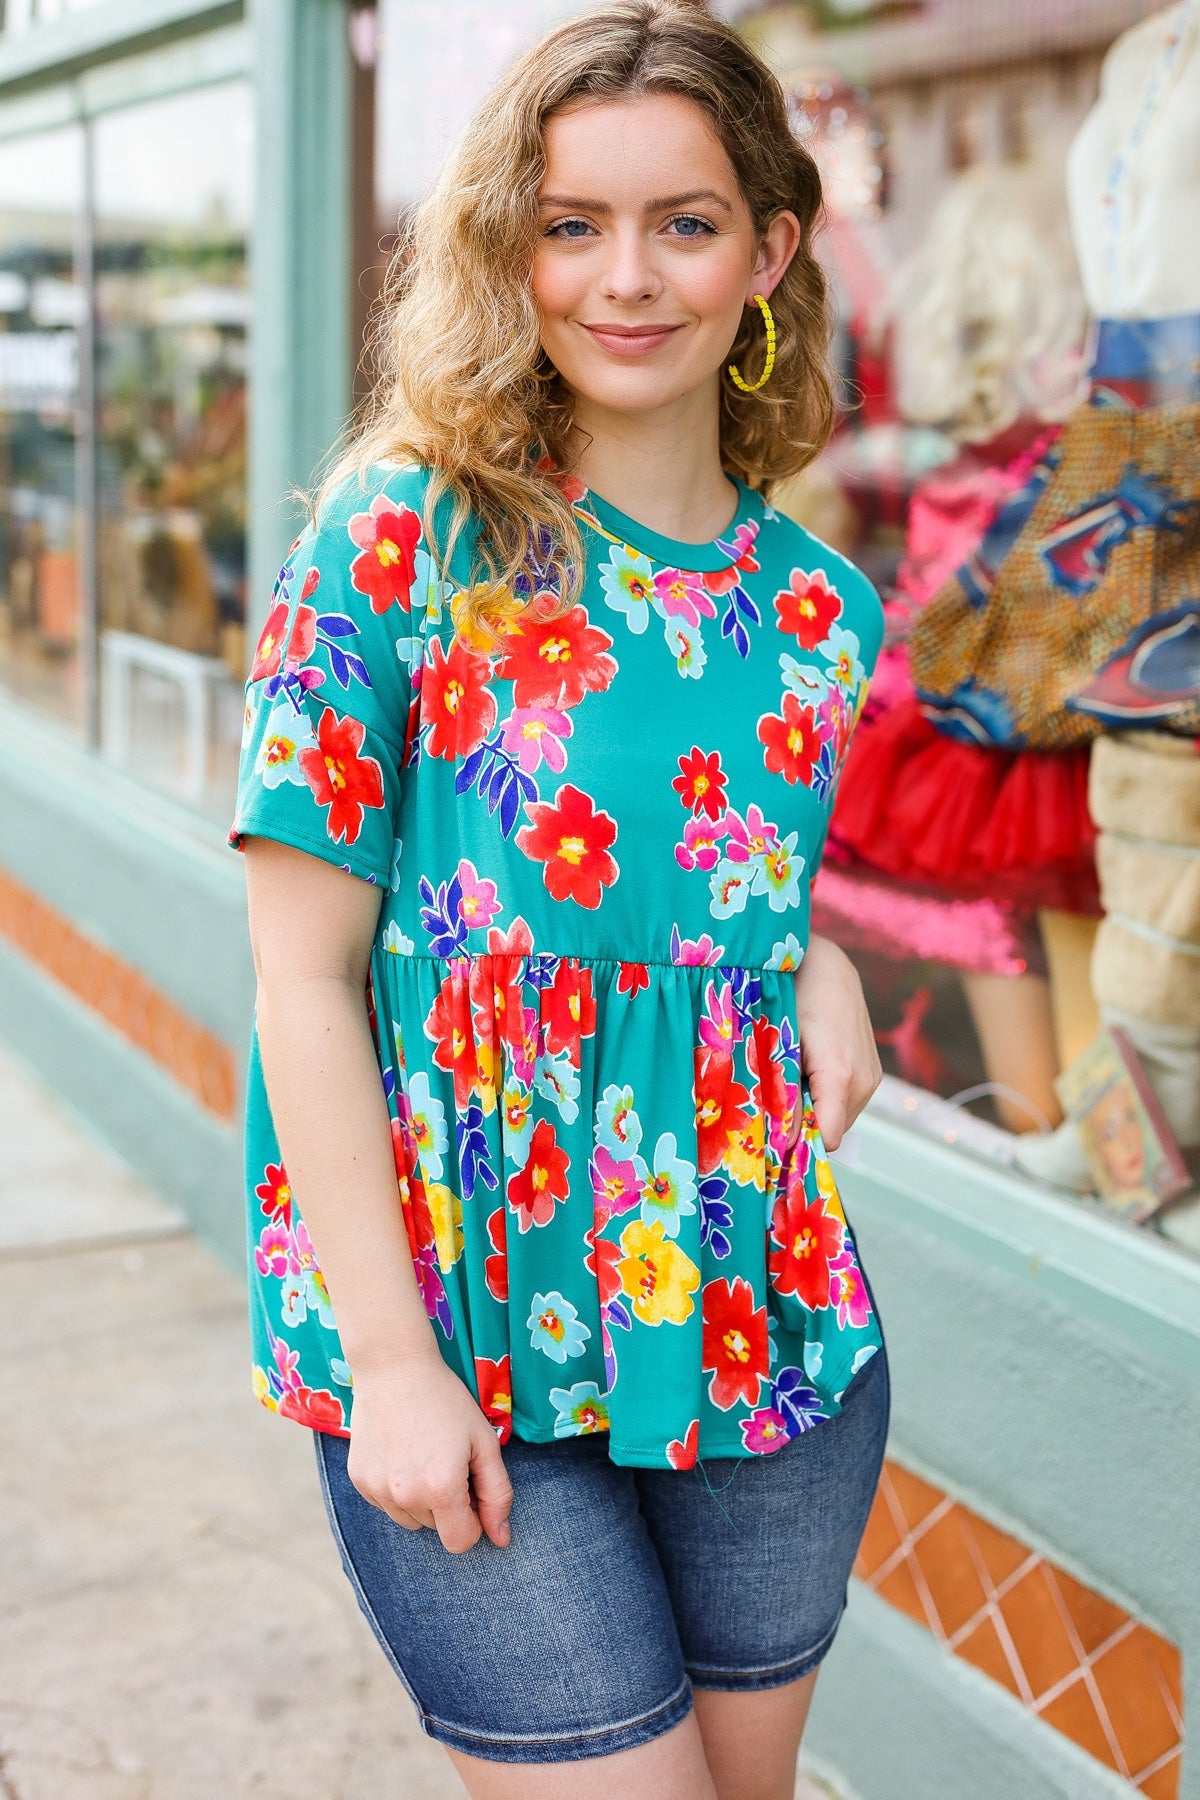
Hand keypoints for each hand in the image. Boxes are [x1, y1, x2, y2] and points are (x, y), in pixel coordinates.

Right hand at [346, 1351, 512, 1553]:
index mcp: (441, 1489)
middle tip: (448, 1460)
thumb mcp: (483, 1441)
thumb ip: (497, 1493)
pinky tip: (402, 1453)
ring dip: (422, 1500)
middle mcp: (405, 1497)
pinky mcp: (359, 1480)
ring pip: (410, 1519)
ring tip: (424, 1456)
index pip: (461, 1542)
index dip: (474, 1520)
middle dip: (448, 1504)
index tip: (472, 1489)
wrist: (394, 1368)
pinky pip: (386, 1504)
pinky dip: (397, 1489)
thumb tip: (501, 1538)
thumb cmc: (445, 1400)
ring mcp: (377, 1490)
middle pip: (436, 1528)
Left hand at [790, 933, 881, 1152]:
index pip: (827, 1139)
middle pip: (832, 1131)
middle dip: (803, 1126)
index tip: (772, 1138)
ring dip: (814, 1110)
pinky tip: (808, 1072)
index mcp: (840, 1076)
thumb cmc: (795, 999)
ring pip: (839, 1118)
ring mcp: (872, 1077)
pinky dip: (826, 1098)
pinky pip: (847, 1102)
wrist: (826, 966)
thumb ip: (781, 1094)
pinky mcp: (873, 1072)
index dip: (798, 1143)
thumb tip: (779, 1140)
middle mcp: (864, 1080)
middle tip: (776, 1102)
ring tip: (792, 1079)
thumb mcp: (779, 1046)